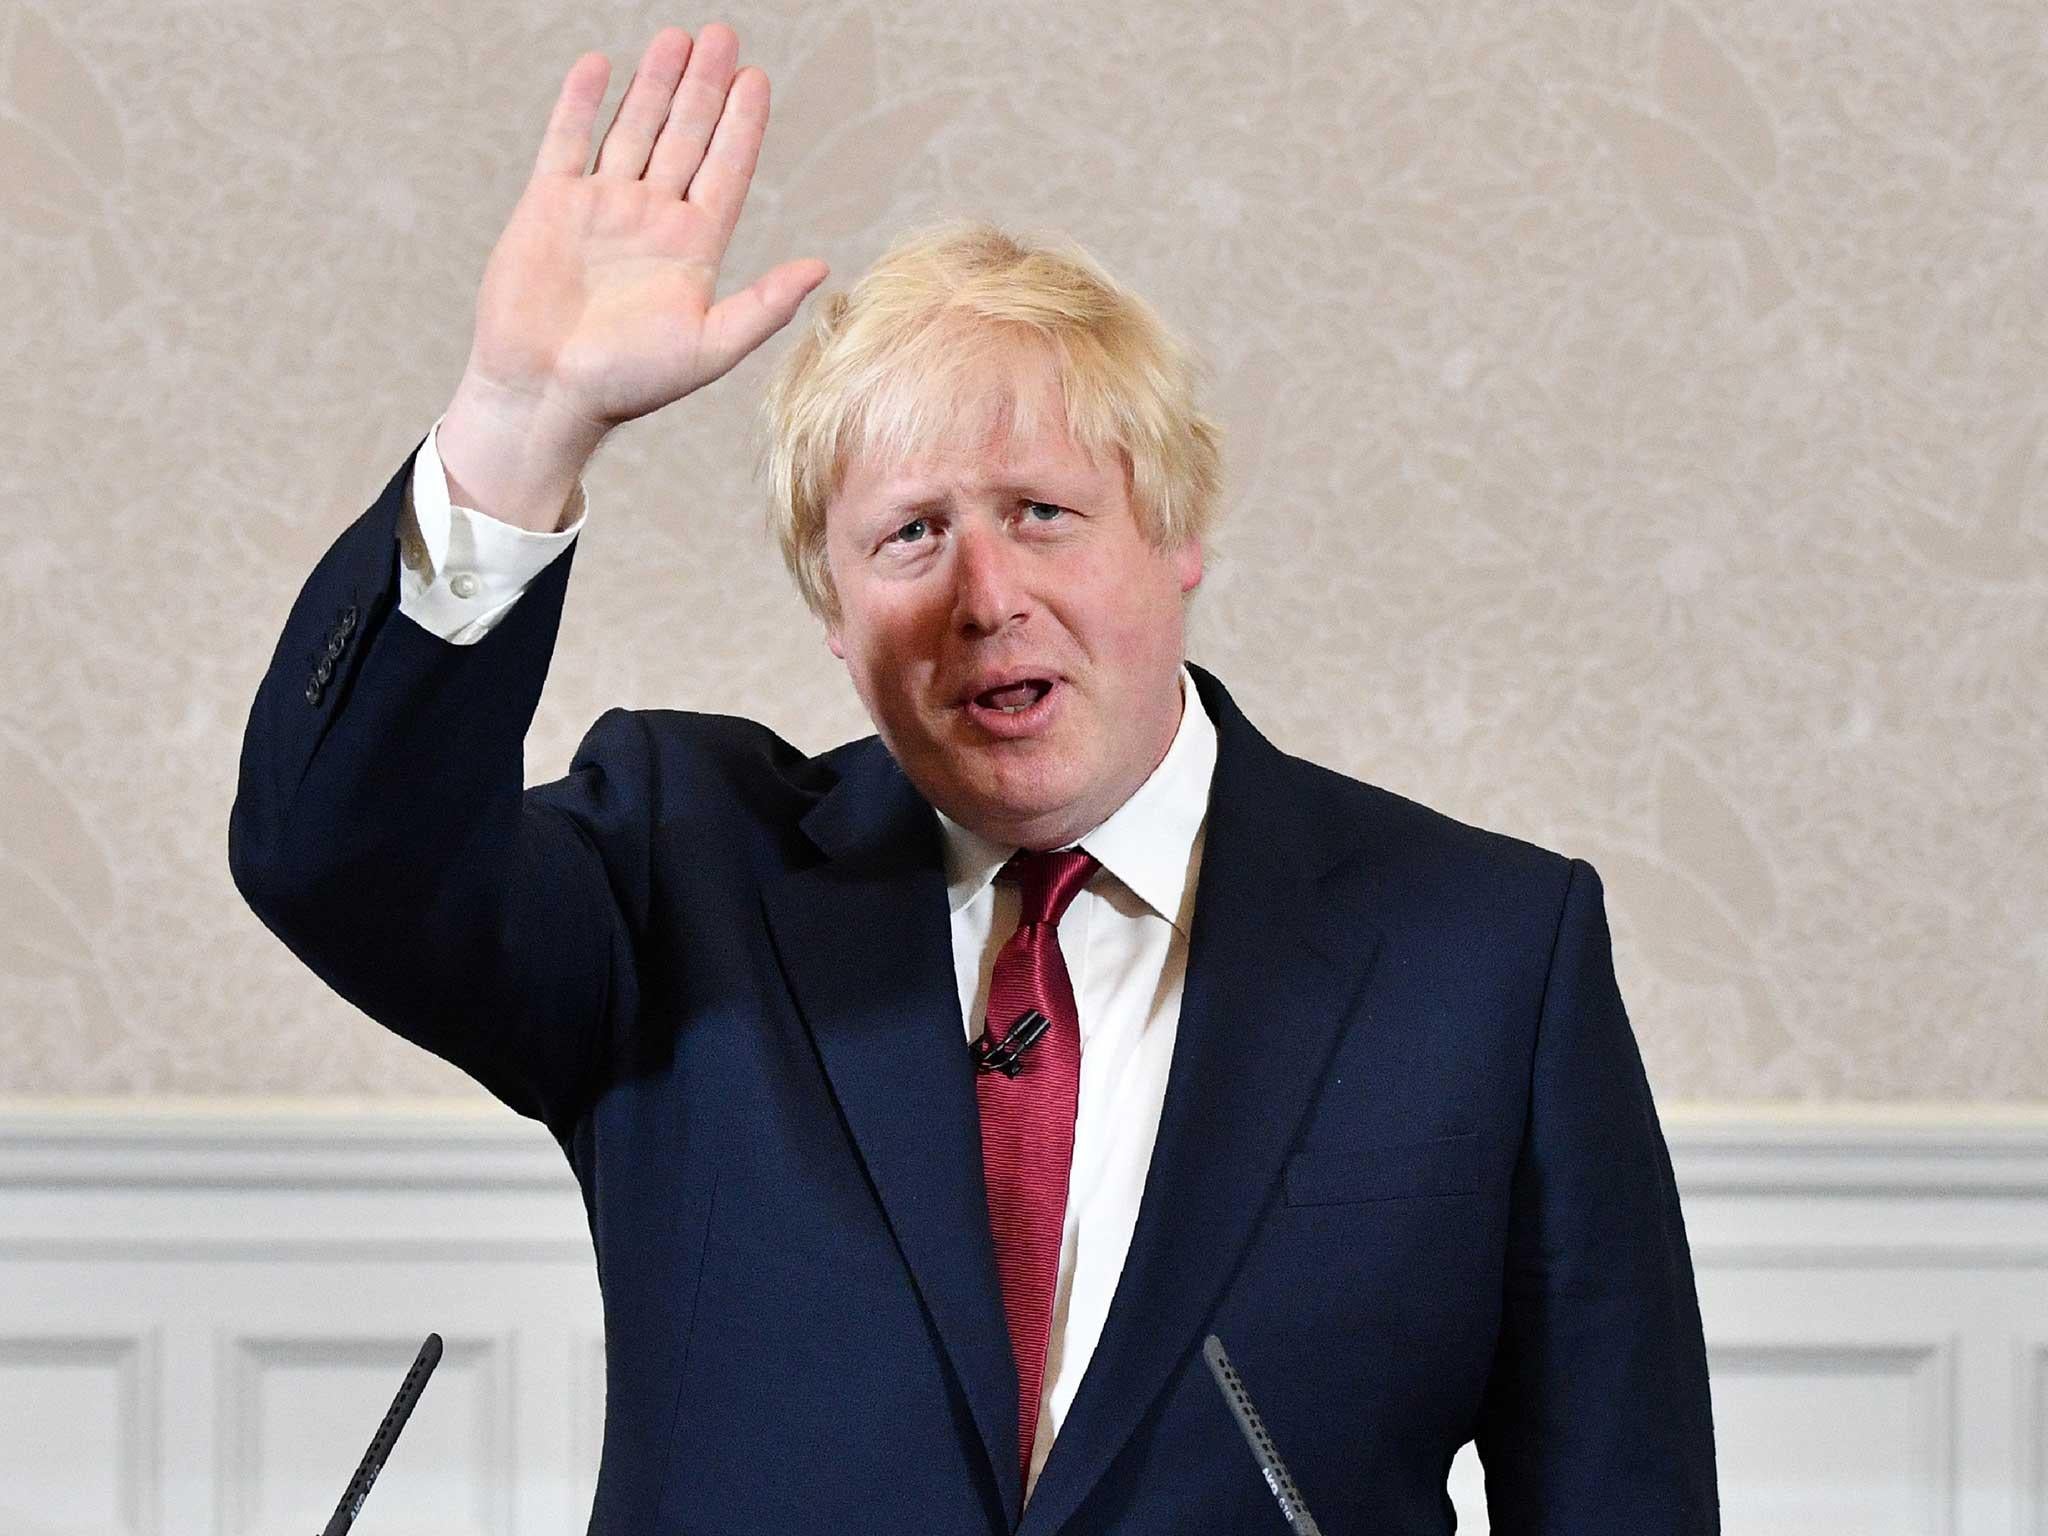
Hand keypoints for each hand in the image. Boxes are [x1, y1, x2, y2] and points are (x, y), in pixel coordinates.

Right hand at [459, 24, 828, 442]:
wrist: (544, 393)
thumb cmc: (626, 384)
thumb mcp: (710, 348)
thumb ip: (764, 305)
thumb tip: (820, 266)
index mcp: (693, 248)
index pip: (727, 169)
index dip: (743, 124)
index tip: (757, 78)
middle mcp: (652, 219)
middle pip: (685, 136)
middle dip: (704, 86)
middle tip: (722, 35)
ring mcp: (601, 207)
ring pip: (634, 129)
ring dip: (654, 83)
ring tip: (677, 38)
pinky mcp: (550, 204)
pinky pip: (568, 140)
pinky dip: (582, 103)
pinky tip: (600, 66)